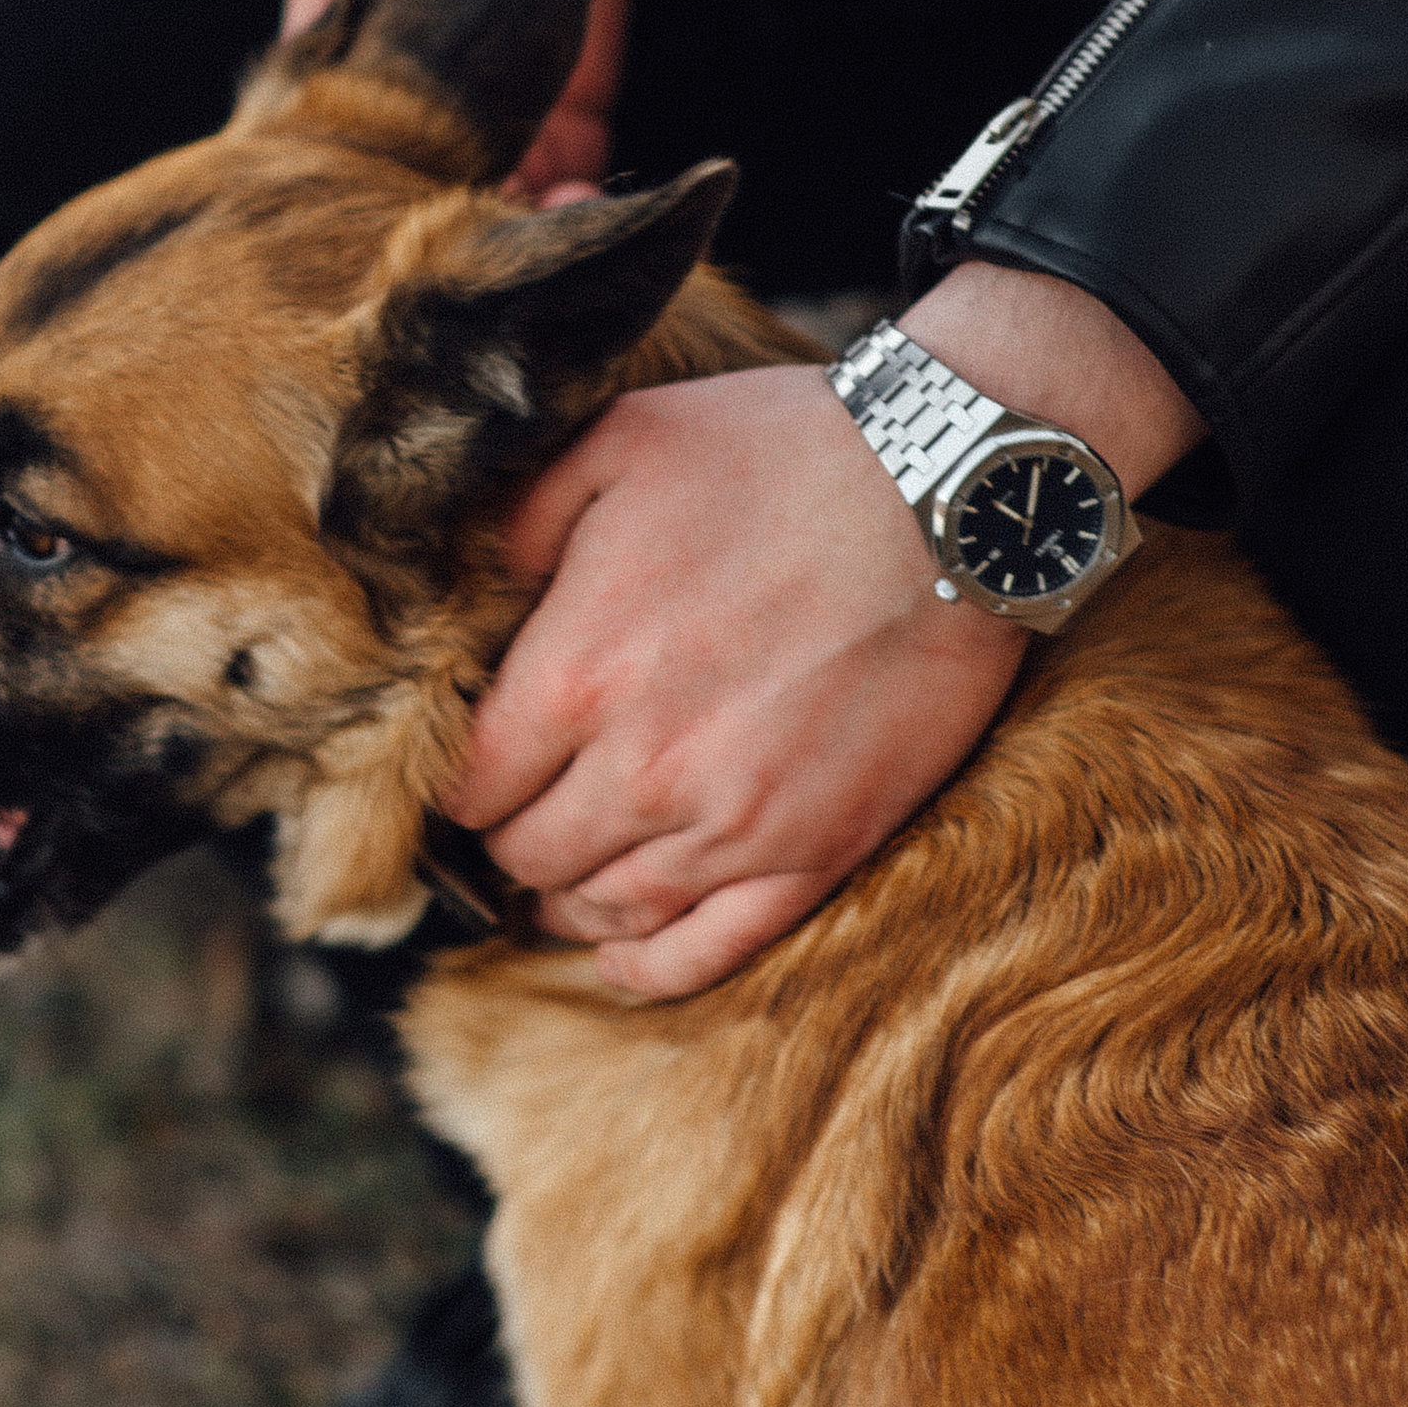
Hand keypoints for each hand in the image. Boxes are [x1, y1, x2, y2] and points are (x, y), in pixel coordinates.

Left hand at [446, 364, 1024, 994]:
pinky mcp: (817, 852)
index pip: (469, 786)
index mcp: (577, 674)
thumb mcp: (618, 441)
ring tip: (566, 872)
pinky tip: (621, 954)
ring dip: (570, 898)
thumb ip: (520, 522)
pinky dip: (649, 965)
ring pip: (605, 911)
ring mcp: (735, 825)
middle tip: (525, 810)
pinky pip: (709, 950)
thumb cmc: (780, 454)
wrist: (947, 494)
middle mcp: (643, 770)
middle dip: (513, 835)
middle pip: (528, 856)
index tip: (475, 767)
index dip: (460, 781)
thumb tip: (468, 584)